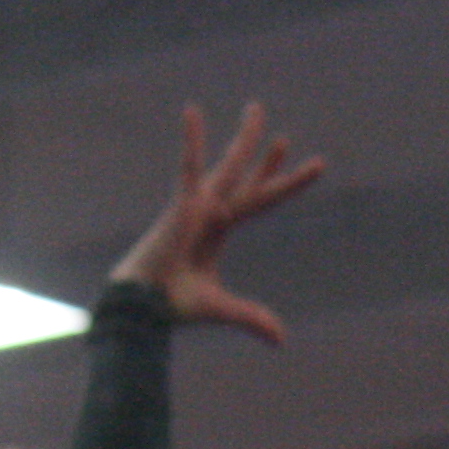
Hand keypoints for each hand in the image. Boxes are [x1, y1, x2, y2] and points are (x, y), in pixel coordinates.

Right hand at [108, 101, 325, 344]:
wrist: (143, 306)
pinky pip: (189, 165)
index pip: (256, 202)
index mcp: (218, 231)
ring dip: (245, 139)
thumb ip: (252, 317)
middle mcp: (210, 212)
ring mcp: (197, 205)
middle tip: (283, 136)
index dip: (278, 183)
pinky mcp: (182, 204)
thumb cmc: (172, 304)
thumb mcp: (221, 307)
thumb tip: (281, 340)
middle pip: (247, 180)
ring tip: (257, 108)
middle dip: (266, 159)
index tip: (305, 165)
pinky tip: (191, 111)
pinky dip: (192, 141)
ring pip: (230, 166)